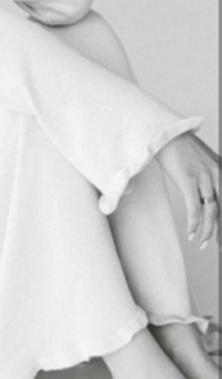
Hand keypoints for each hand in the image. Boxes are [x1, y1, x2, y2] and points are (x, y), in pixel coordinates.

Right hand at [154, 131, 219, 248]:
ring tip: (201, 244)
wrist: (163, 131)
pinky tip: (191, 234)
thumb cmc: (180, 147)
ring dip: (207, 233)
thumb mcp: (204, 160)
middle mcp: (218, 173)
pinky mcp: (188, 179)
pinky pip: (194, 209)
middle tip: (221, 247)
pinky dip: (193, 224)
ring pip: (212, 213)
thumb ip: (211, 177)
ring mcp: (204, 176)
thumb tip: (211, 199)